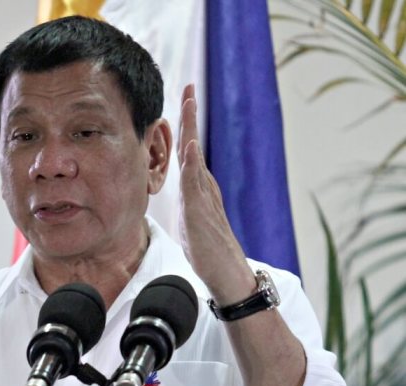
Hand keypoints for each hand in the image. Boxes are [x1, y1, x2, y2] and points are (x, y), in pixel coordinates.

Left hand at [176, 85, 254, 302]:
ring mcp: (203, 197)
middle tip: (189, 86)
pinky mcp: (202, 213)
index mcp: (198, 188)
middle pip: (193, 144)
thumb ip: (190, 200)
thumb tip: (188, 189)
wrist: (226, 274)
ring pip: (195, 157)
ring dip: (191, 128)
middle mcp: (203, 187)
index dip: (184, 125)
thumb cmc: (208, 250)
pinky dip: (194, 163)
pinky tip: (192, 145)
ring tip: (189, 102)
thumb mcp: (191, 220)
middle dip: (190, 114)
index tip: (183, 98)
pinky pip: (197, 184)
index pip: (188, 151)